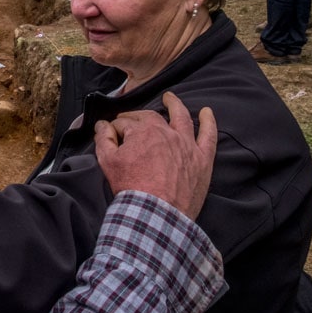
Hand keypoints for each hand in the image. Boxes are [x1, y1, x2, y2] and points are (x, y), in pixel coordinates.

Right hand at [94, 91, 217, 219]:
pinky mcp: (201, 159)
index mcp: (142, 131)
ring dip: (175, 105)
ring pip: (182, 117)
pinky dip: (209, 123)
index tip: (110, 135)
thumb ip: (103, 139)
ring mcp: (186, 145)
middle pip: (150, 116)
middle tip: (129, 120)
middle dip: (136, 116)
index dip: (114, 128)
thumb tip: (102, 125)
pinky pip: (209, 136)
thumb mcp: (108, 162)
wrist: (156, 214)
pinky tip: (208, 113)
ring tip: (170, 98)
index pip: (124, 123)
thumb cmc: (132, 188)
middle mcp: (166, 132)